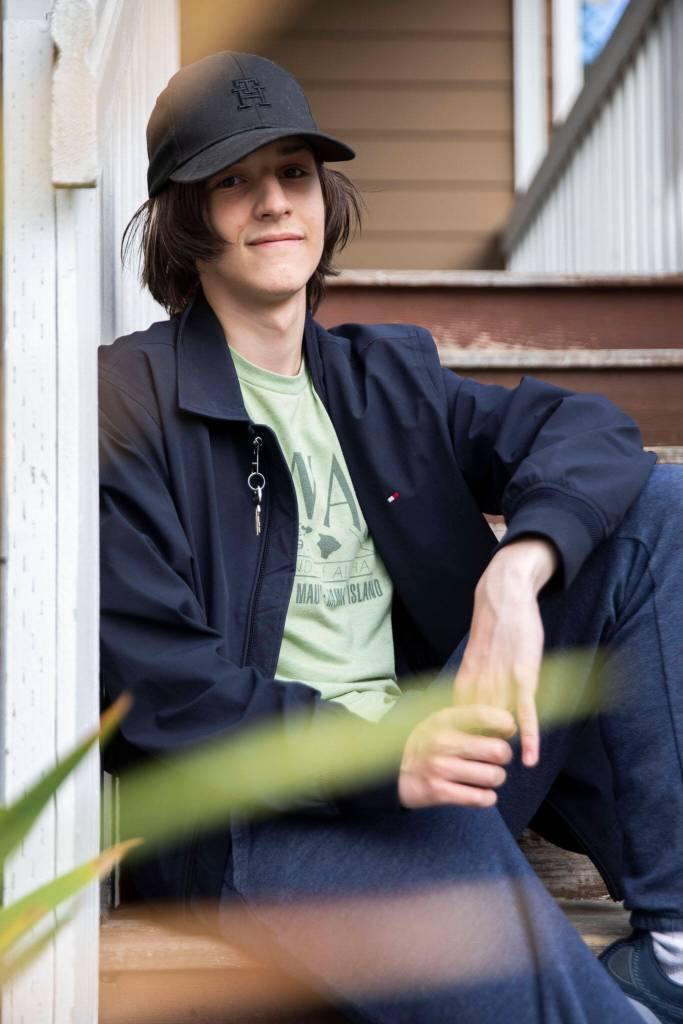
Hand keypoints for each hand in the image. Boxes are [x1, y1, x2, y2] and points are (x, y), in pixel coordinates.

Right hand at [398, 704, 516, 809]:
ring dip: (497, 778)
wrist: (395, 770)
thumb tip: (511, 725)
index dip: (504, 723)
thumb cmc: (430, 743)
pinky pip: (480, 798)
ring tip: (488, 775)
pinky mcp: (439, 792)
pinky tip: (481, 791)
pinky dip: (487, 797)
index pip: (484, 715)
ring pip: (493, 776)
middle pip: (497, 750)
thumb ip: (473, 720)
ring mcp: (440, 768)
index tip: (507, 730)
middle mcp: (442, 742)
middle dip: (504, 756)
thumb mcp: (444, 722)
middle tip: (497, 757)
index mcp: (444, 720)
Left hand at [452, 538, 558, 767]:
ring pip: (499, 723)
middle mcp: (479, 684)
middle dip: (476, 752)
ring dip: (501, 747)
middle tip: (477, 777)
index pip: (459, 724)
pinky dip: (529, 736)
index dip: (459, 745)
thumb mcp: (477, 657)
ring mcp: (501, 680)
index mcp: (465, 680)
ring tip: (498, 770)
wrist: (504, 594)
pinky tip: (530, 757)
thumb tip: (472, 704)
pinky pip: (526, 712)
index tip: (454, 765)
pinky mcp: (523, 675)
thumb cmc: (494, 626)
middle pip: (477, 729)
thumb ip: (474, 682)